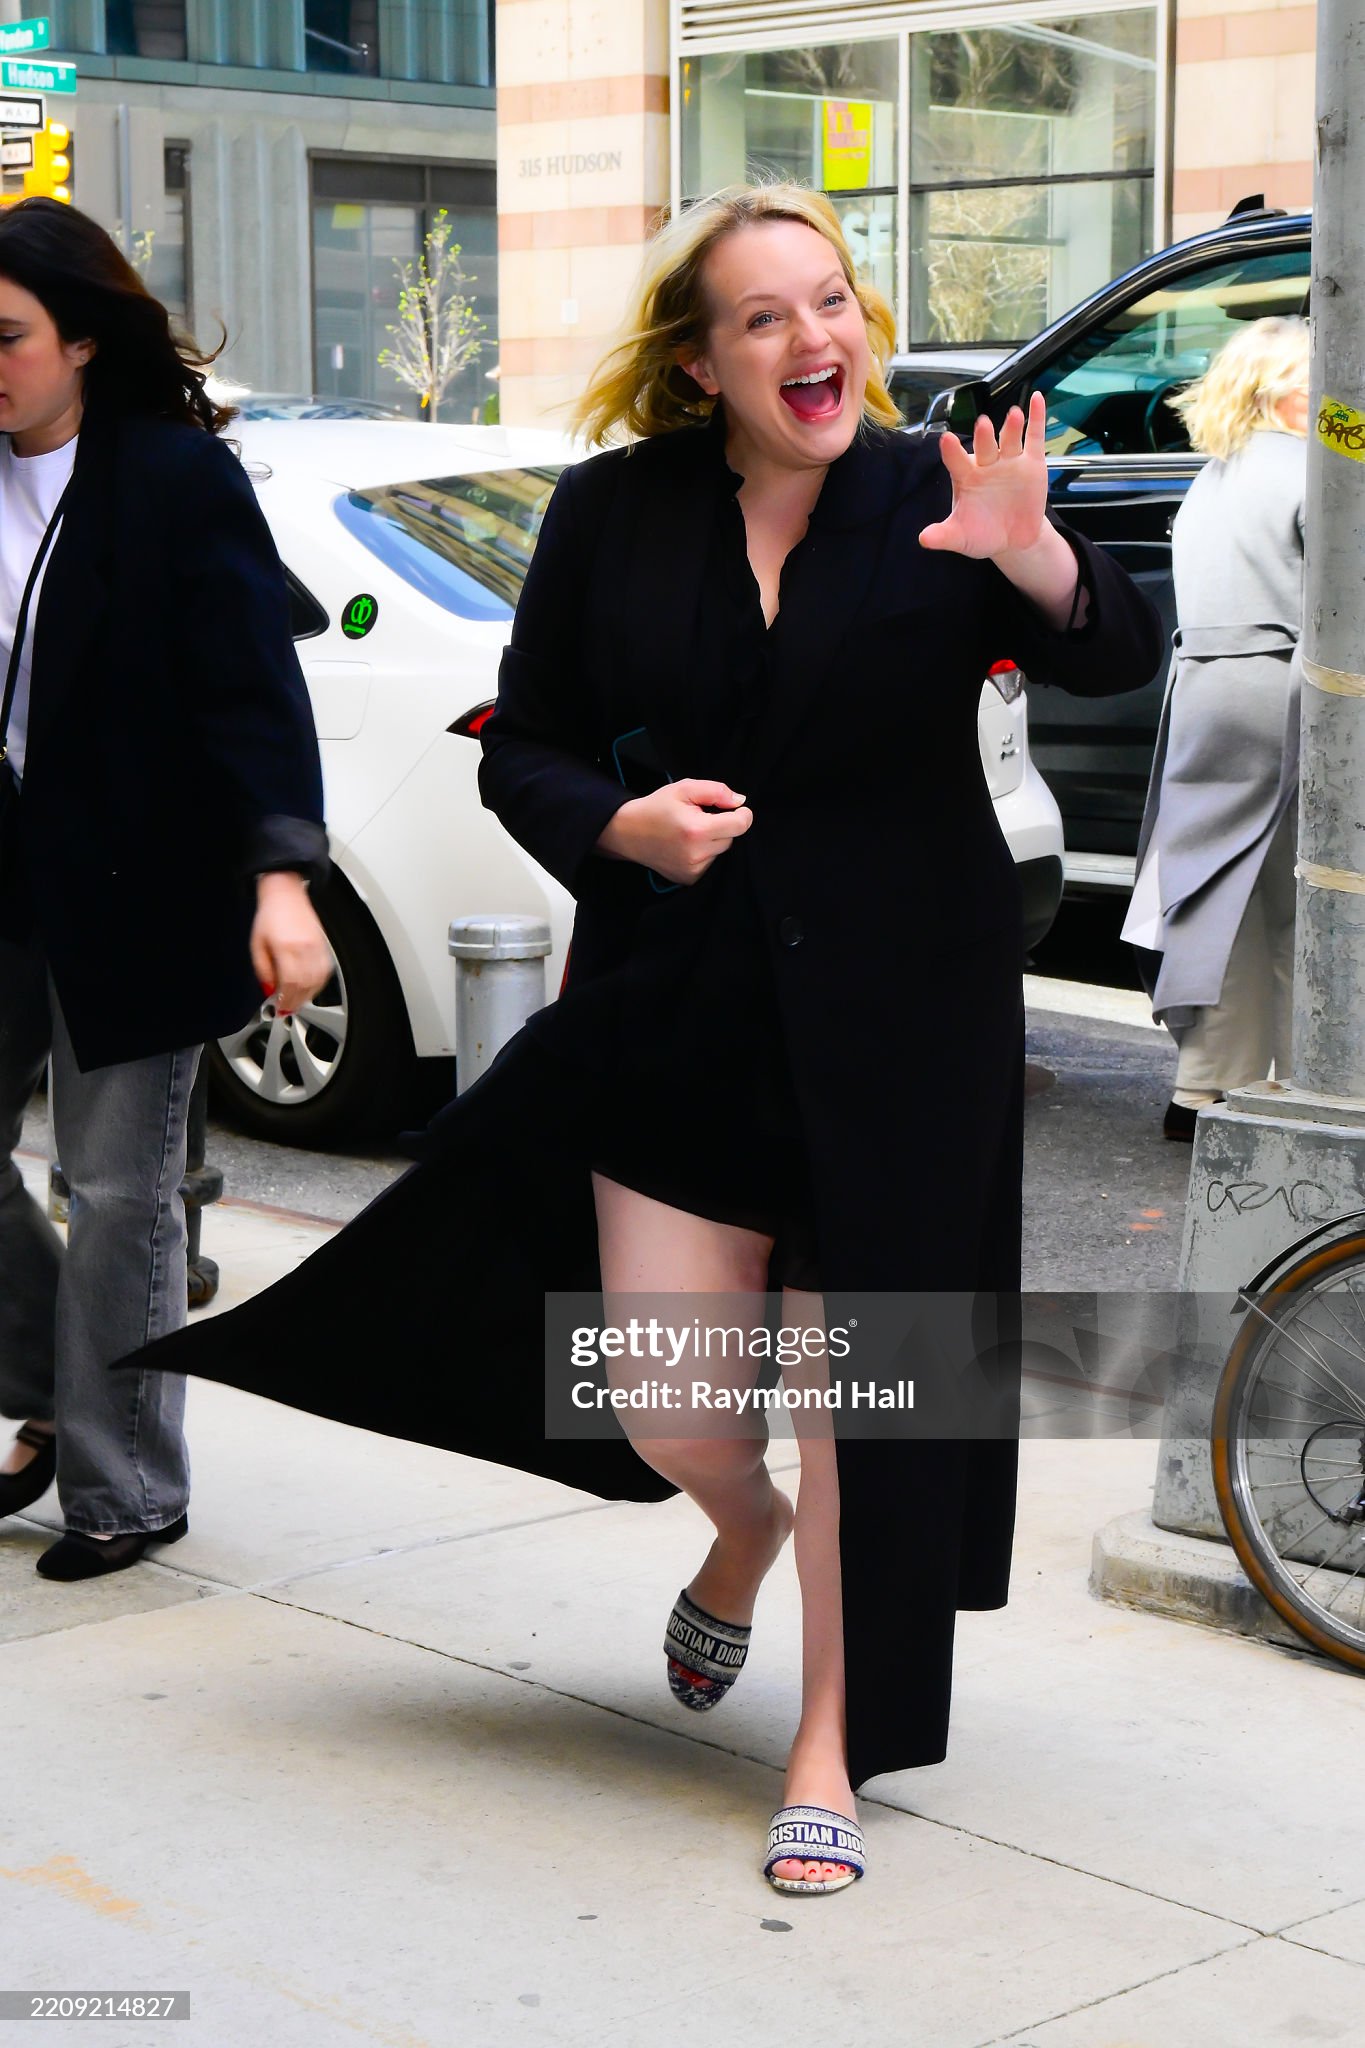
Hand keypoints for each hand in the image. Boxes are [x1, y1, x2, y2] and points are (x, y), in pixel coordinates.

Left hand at [250, 872, 332, 1015]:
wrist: (285, 894)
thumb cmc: (270, 916)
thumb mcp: (257, 944)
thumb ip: (263, 969)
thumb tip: (269, 989)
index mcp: (286, 947)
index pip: (289, 982)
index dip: (286, 999)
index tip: (280, 1008)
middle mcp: (304, 948)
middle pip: (305, 984)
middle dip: (296, 1001)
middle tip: (288, 1009)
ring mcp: (316, 946)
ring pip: (318, 980)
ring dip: (308, 995)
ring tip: (298, 1001)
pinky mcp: (323, 945)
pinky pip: (325, 971)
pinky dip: (318, 983)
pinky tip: (310, 988)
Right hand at [596, 779, 751, 885]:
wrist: (627, 832)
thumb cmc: (656, 807)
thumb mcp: (684, 788)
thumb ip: (716, 791)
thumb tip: (740, 801)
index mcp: (697, 830)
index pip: (740, 825)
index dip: (743, 814)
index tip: (737, 808)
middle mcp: (696, 854)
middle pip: (731, 838)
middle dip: (723, 826)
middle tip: (701, 818)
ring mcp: (693, 870)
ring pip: (721, 851)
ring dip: (713, 841)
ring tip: (690, 833)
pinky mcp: (689, 879)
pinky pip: (711, 863)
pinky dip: (705, 853)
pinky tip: (687, 846)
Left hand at [919, 389, 1049, 559]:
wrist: (1013, 540)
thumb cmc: (982, 534)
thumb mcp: (961, 538)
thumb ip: (944, 536)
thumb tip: (923, 540)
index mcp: (966, 477)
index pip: (956, 461)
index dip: (951, 451)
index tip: (945, 439)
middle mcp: (986, 464)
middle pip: (984, 447)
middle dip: (984, 437)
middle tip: (982, 425)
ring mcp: (1009, 460)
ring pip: (1009, 439)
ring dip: (1011, 426)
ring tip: (1014, 415)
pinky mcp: (1032, 462)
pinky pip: (1034, 437)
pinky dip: (1037, 418)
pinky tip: (1037, 399)